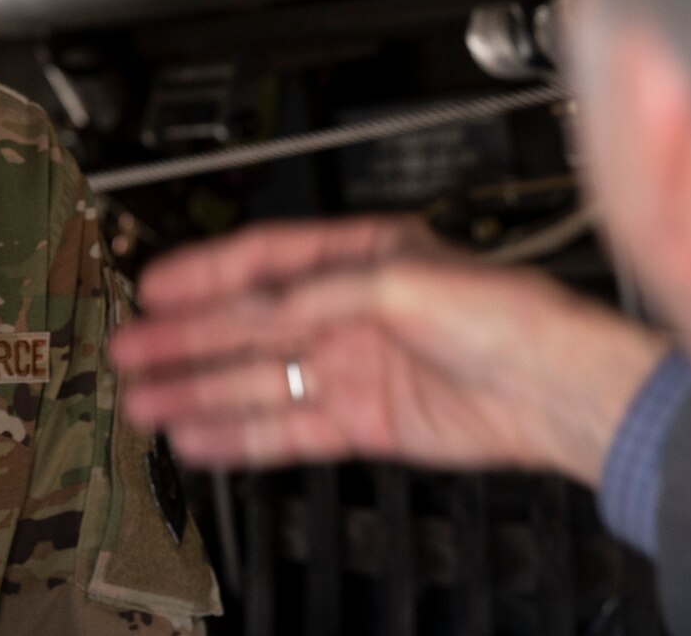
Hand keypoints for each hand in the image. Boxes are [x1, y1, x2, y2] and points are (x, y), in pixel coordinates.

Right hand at [105, 214, 669, 484]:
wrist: (562, 392)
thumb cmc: (506, 316)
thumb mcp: (394, 284)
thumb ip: (310, 296)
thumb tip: (243, 308)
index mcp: (359, 254)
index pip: (262, 261)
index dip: (204, 275)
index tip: (154, 288)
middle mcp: (349, 307)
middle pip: (247, 324)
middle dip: (185, 338)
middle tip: (129, 350)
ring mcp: (355, 366)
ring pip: (258, 379)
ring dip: (200, 390)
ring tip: (145, 402)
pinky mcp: (366, 422)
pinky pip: (288, 427)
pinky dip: (241, 435)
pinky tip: (200, 436)